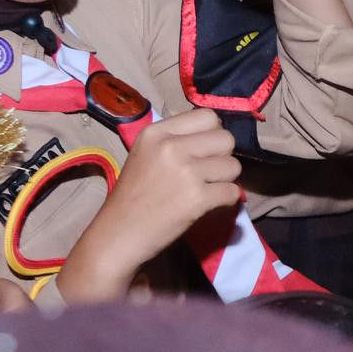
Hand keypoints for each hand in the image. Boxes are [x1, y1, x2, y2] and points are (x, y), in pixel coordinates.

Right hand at [58, 107, 241, 302]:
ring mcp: (185, 172)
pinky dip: (225, 201)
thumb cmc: (133, 196)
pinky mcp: (197, 198)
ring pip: (234, 165)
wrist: (118, 234)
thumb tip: (216, 135)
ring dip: (225, 180)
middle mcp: (171, 147)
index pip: (207, 116)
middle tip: (207, 173)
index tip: (203, 151)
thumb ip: (176, 140)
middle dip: (223, 157)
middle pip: (226, 139)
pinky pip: (233, 192)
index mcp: (156, 132)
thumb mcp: (146, 154)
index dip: (212, 134)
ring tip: (204, 190)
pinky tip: (207, 205)